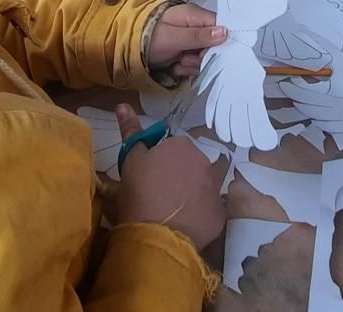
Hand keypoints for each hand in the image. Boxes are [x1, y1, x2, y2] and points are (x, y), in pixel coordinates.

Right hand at [113, 104, 225, 248]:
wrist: (157, 236)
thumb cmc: (139, 194)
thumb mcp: (129, 161)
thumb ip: (130, 132)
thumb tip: (123, 105)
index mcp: (181, 146)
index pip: (170, 147)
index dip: (157, 161)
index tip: (147, 176)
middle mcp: (204, 162)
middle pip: (189, 164)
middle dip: (176, 174)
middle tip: (157, 193)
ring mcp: (215, 189)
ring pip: (201, 185)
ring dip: (190, 193)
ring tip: (170, 210)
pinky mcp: (219, 215)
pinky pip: (208, 209)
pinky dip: (198, 213)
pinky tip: (183, 223)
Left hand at [144, 2, 225, 75]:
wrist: (124, 45)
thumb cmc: (149, 37)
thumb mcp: (173, 37)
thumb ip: (199, 36)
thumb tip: (225, 32)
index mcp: (195, 16)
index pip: (220, 27)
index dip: (219, 43)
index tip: (207, 54)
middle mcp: (195, 26)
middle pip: (213, 45)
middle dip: (201, 57)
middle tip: (185, 60)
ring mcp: (189, 39)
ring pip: (203, 56)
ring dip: (192, 64)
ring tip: (177, 63)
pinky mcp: (183, 50)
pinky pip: (193, 62)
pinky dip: (185, 67)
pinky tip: (175, 67)